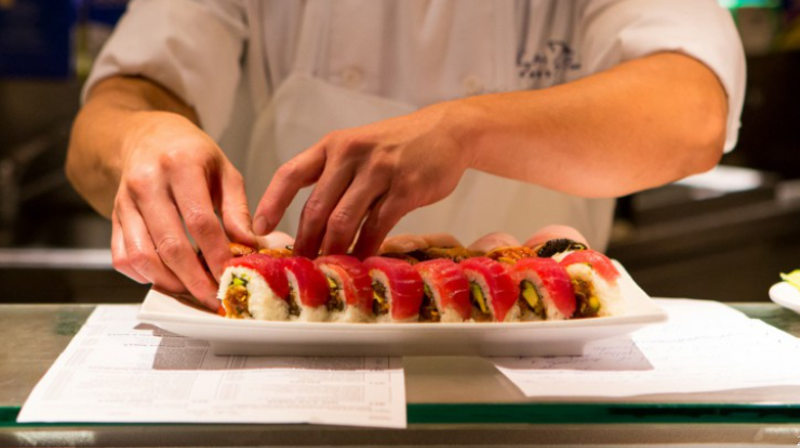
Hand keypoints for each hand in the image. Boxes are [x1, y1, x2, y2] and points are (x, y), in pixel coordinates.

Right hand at [111, 112, 253, 308]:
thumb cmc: (192, 154)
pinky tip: (168, 278)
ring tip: (194, 291)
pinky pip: (122, 257)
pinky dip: (145, 276)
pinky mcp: (113, 217)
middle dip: (195, 279)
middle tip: (215, 297)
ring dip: (170, 282)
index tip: (231, 275)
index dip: (216, 253)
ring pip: (142, 256)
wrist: (146, 136)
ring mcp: (125, 202)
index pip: (199, 220)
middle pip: (170, 244)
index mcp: (180, 165)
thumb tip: (249, 245)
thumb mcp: (224, 170)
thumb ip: (237, 209)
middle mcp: (147, 183)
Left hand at [253, 102, 474, 258]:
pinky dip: (365, 248)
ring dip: (332, 249)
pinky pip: (376, 226)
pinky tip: (361, 261)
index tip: (258, 230)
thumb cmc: (397, 146)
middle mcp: (350, 154)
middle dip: (305, 241)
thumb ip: (333, 175)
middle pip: (316, 207)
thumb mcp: (357, 147)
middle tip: (299, 264)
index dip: (271, 203)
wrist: (445, 132)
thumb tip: (310, 221)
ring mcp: (378, 171)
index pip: (290, 173)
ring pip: (343, 220)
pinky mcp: (404, 188)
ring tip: (327, 268)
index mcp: (333, 145)